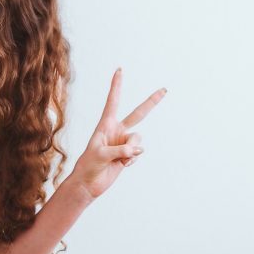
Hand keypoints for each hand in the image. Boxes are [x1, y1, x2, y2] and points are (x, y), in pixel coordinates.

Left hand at [70, 68, 166, 198]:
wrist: (89, 183)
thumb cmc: (89, 165)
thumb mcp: (101, 154)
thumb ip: (119, 150)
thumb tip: (136, 150)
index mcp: (106, 124)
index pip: (113, 101)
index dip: (117, 86)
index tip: (119, 70)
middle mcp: (117, 130)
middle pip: (138, 114)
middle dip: (151, 102)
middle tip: (164, 89)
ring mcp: (124, 142)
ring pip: (139, 140)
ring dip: (132, 150)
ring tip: (120, 158)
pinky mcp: (129, 155)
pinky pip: (138, 154)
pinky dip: (132, 160)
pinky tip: (121, 165)